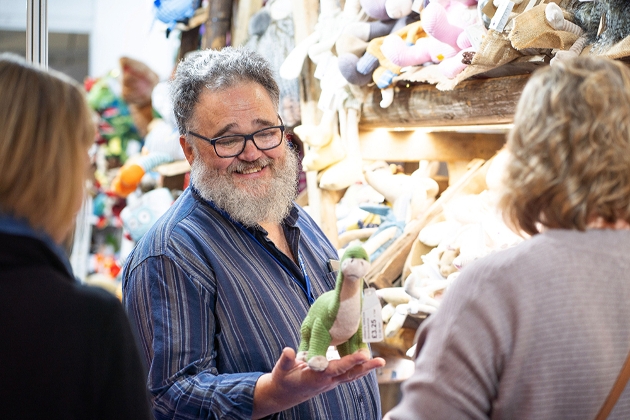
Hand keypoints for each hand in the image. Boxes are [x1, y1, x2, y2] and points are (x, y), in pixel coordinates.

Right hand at [252, 347, 385, 418]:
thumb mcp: (281, 369)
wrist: (284, 395)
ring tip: (379, 361)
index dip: (350, 361)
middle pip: (350, 374)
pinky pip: (347, 375)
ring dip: (366, 369)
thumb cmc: (283, 379)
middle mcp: (327, 380)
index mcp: (317, 376)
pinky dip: (358, 369)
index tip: (362, 354)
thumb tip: (288, 351)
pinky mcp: (331, 380)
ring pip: (351, 375)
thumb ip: (286, 360)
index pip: (337, 368)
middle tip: (380, 361)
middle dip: (365, 367)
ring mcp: (330, 382)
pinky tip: (366, 364)